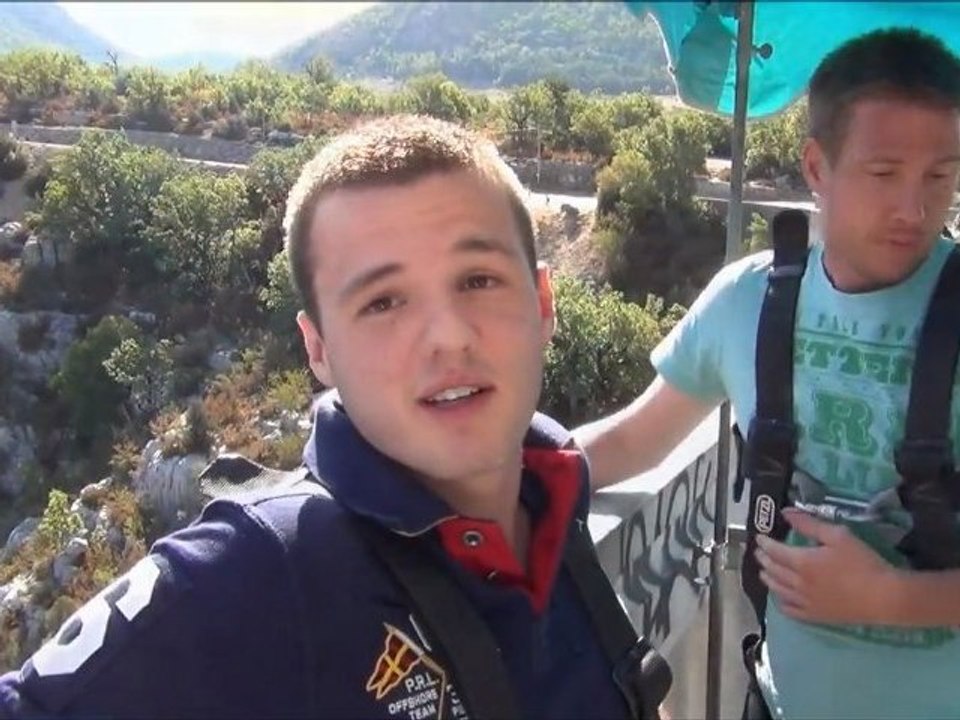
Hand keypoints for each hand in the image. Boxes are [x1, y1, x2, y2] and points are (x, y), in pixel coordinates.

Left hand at [754, 507, 900, 624]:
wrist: (883, 597)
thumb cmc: (862, 563)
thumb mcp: (838, 536)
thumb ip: (809, 524)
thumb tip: (786, 513)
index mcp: (802, 562)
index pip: (775, 551)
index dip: (765, 544)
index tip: (760, 538)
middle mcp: (798, 583)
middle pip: (774, 570)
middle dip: (764, 560)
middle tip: (759, 553)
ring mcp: (806, 602)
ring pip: (778, 590)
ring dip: (768, 579)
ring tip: (763, 572)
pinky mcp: (816, 617)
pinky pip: (791, 611)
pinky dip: (781, 603)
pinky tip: (780, 599)